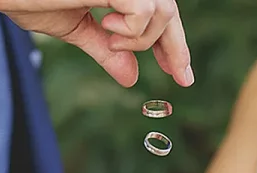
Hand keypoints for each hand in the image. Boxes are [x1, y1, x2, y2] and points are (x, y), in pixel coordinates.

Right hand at [0, 0, 192, 87]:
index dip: (173, 42)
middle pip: (168, 9)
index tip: (181, 74)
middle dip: (176, 47)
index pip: (158, 10)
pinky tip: (107, 26)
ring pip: (160, 11)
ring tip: (109, 36)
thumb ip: (105, 50)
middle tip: (181, 78)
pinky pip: (142, 9)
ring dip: (140, 38)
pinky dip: (132, 29)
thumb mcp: (75, 29)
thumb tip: (131, 78)